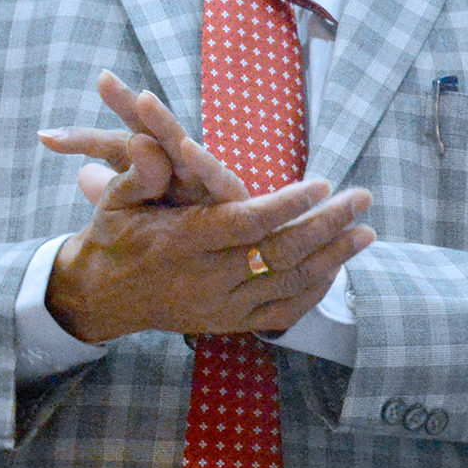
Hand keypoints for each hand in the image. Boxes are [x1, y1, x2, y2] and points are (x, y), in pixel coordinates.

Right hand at [39, 73, 375, 342]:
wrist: (101, 296)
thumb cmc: (114, 235)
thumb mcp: (114, 199)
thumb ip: (140, 171)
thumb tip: (155, 142)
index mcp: (182, 243)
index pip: (246, 224)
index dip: (288, 205)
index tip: (324, 183)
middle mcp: (208, 279)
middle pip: (282, 253)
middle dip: (328, 225)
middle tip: (363, 198)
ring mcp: (223, 307)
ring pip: (291, 285)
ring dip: (334, 258)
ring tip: (366, 231)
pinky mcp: (230, 324)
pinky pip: (284, 314)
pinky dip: (315, 292)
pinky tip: (337, 267)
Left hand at [43, 71, 246, 209]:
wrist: (242, 252)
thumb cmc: (189, 219)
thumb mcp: (140, 205)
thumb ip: (108, 187)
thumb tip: (80, 174)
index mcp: (157, 161)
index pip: (131, 132)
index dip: (116, 106)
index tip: (101, 79)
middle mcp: (181, 163)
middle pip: (154, 130)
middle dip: (133, 106)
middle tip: (106, 80)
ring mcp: (205, 178)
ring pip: (181, 146)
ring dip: (163, 123)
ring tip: (142, 100)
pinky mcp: (230, 197)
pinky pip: (215, 180)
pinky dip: (203, 163)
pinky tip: (186, 147)